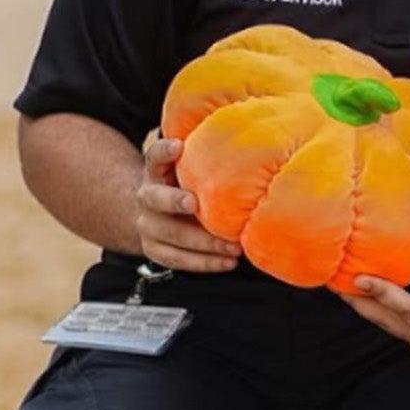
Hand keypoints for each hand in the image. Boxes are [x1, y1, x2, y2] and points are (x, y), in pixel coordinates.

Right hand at [133, 137, 238, 271]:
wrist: (159, 211)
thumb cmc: (189, 183)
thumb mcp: (194, 167)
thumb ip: (213, 159)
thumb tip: (262, 146)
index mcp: (157, 170)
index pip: (155, 156)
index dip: (165, 151)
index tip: (179, 146)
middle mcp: (148, 195)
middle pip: (155, 198)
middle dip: (174, 201)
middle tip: (195, 203)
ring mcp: (148, 223)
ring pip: (168, 234)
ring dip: (202, 242)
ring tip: (233, 246)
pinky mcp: (153, 248)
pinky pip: (175, 259)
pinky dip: (203, 263)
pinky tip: (227, 262)